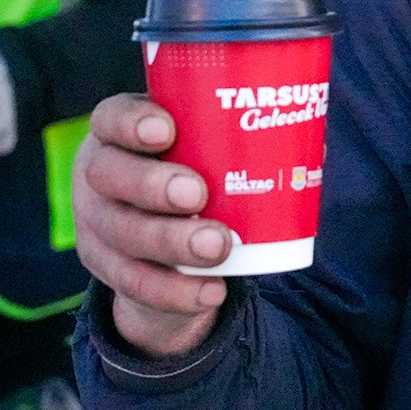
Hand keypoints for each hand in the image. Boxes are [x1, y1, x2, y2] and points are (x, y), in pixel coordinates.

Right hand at [74, 93, 230, 358]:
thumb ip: (247, 142)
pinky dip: (174, 291)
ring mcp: (96, 224)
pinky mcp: (107, 268)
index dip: (132, 123)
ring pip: (121, 234)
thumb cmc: (194, 171)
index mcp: (119, 132)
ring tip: (218, 247)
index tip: (168, 130)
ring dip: (170, 243)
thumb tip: (314, 148)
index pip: (110, 118)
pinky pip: (134, 284)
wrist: (164, 241)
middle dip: (153, 185)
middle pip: (109, 176)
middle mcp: (99, 174)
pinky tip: (211, 290)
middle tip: (199, 194)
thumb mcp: (207, 151)